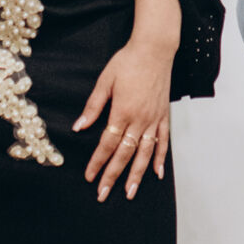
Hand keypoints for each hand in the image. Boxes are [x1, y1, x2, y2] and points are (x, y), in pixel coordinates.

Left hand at [75, 39, 174, 198]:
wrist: (154, 49)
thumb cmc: (128, 62)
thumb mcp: (105, 81)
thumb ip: (93, 106)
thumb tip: (80, 126)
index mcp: (122, 112)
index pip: (107, 144)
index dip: (97, 162)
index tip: (90, 177)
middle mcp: (139, 120)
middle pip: (124, 154)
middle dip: (113, 176)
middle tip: (104, 194)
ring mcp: (154, 120)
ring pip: (145, 154)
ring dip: (137, 175)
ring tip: (130, 192)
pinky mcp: (163, 116)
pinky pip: (163, 142)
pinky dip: (160, 158)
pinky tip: (157, 173)